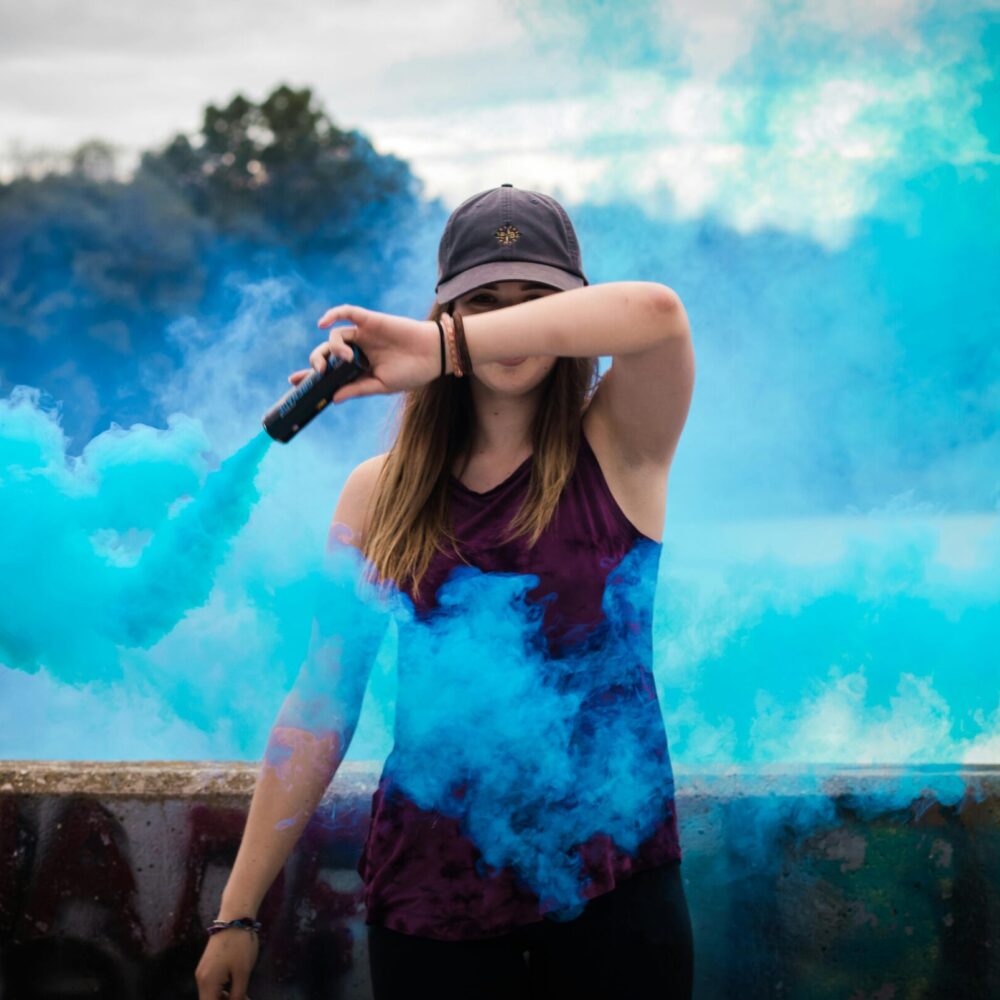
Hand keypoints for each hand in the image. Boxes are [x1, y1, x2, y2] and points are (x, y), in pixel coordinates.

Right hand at [195, 929, 258, 999]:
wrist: (235, 918)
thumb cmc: (240, 945)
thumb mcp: (243, 972)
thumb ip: (237, 995)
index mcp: (207, 983)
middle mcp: (201, 979)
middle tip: (244, 998)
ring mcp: (203, 971)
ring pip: (211, 995)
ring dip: (225, 999)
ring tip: (243, 996)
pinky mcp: (208, 965)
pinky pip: (213, 986)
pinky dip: (223, 991)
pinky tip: (237, 989)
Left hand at [287, 304, 441, 403]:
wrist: (434, 356)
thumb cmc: (411, 373)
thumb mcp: (381, 385)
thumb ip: (357, 389)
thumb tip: (332, 398)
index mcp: (359, 368)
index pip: (329, 371)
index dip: (310, 375)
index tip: (294, 382)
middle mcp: (358, 350)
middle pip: (326, 352)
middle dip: (316, 361)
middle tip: (317, 372)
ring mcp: (363, 334)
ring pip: (335, 335)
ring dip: (333, 348)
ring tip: (344, 358)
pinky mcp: (370, 320)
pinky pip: (347, 312)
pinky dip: (333, 314)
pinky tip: (322, 323)